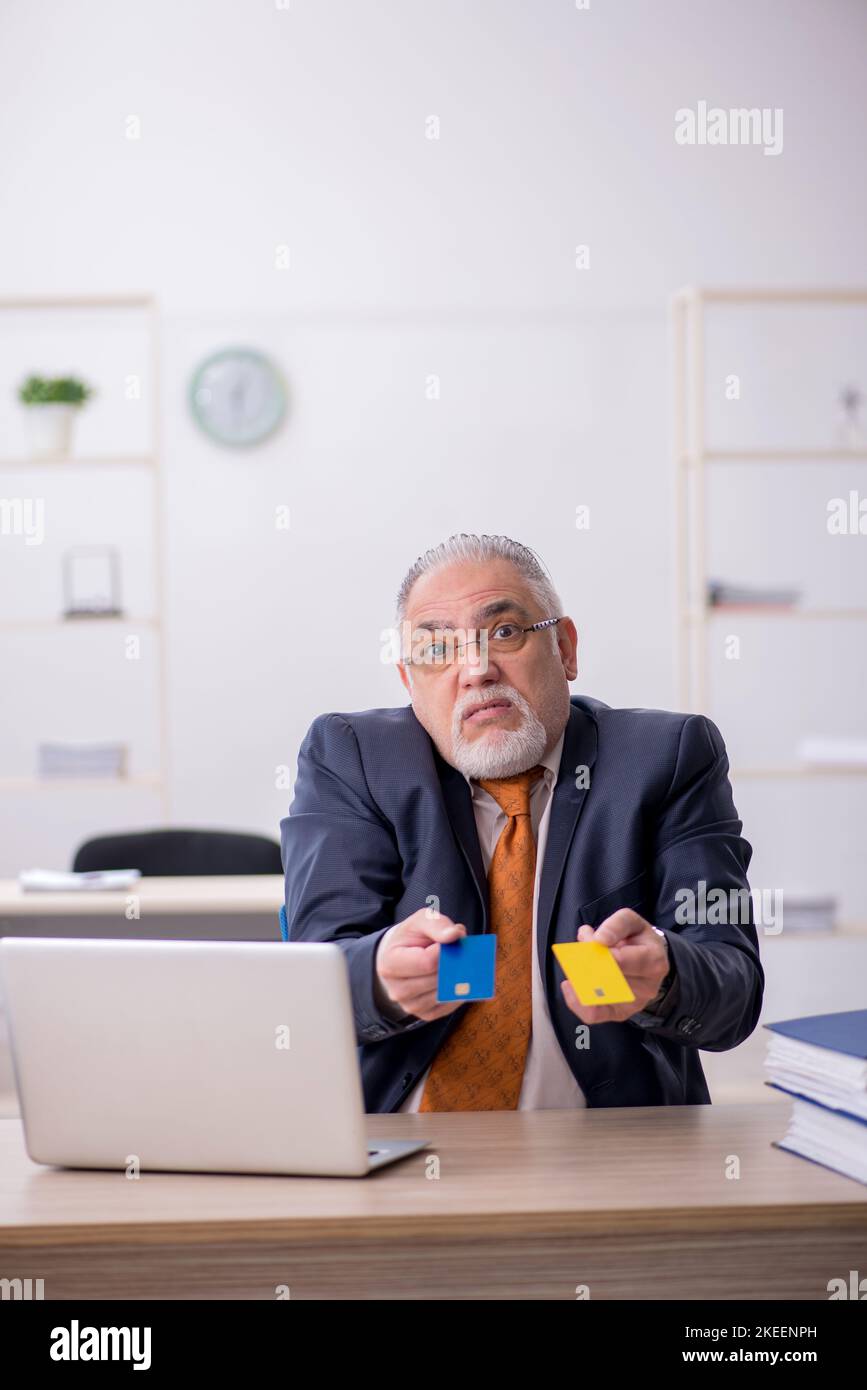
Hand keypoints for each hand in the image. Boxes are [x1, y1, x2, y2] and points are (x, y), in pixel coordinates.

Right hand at [375, 909, 466, 1022]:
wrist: (401, 957)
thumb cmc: (412, 938)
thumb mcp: (420, 921)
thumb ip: (437, 925)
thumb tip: (455, 936)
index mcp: (390, 964)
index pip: (427, 962)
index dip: (445, 951)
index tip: (453, 939)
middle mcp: (397, 990)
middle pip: (439, 979)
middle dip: (456, 964)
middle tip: (465, 950)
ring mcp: (411, 1005)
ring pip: (446, 993)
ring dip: (460, 978)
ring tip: (463, 962)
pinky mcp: (426, 1014)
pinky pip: (450, 1005)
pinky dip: (460, 991)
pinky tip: (461, 977)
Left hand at [559, 908, 669, 1024]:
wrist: (650, 960)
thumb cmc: (639, 941)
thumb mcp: (633, 923)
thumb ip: (616, 924)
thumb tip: (599, 939)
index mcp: (654, 961)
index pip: (622, 960)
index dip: (601, 952)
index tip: (591, 941)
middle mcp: (647, 987)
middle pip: (608, 980)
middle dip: (587, 964)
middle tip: (578, 952)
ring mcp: (634, 1003)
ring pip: (599, 996)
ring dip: (580, 979)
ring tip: (574, 964)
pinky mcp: (620, 1013)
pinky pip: (595, 1014)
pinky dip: (577, 1002)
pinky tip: (569, 985)